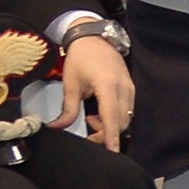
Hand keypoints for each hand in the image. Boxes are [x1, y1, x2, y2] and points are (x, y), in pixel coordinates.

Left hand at [59, 35, 131, 151]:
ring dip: (109, 126)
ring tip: (91, 119)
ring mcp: (129, 88)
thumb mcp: (70, 84)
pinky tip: (99, 112)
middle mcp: (123, 88)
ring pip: (124, 118)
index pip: (111, 118)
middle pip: (120, 122)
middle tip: (88, 136)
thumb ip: (67, 109)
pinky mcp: (130, 88)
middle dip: (106, 134)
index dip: (111, 137)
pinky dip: (113, 117)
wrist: (94, 37)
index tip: (112, 152)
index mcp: (108, 85)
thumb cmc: (81, 57)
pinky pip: (125, 110)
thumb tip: (58, 127)